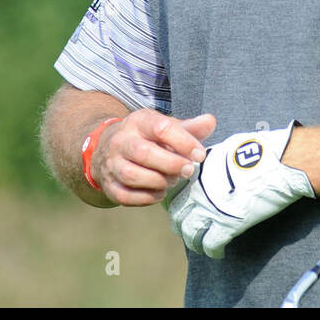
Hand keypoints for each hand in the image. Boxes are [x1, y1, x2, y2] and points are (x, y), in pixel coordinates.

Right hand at [91, 109, 216, 205]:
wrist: (109, 149)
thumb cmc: (147, 138)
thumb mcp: (166, 127)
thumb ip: (189, 127)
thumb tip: (210, 122)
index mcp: (139, 121)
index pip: (161, 128)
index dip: (184, 142)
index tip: (199, 154)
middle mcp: (121, 140)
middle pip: (144, 153)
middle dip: (171, 164)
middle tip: (188, 171)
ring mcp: (112, 163)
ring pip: (133, 175)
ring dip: (159, 181)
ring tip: (172, 180)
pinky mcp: (109, 185)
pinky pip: (126, 196)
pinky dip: (147, 197)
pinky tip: (159, 192)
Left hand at [165, 123, 313, 258]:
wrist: (279, 162)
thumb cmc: (259, 149)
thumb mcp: (226, 147)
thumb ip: (211, 160)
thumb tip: (208, 163)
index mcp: (197, 170)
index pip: (173, 190)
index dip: (173, 201)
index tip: (178, 207)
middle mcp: (199, 190)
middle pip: (177, 214)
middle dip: (180, 223)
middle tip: (185, 228)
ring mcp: (212, 209)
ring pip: (190, 232)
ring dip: (193, 241)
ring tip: (198, 245)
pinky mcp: (228, 225)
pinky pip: (211, 244)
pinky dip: (212, 251)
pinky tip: (217, 252)